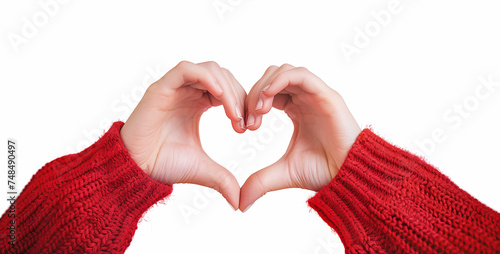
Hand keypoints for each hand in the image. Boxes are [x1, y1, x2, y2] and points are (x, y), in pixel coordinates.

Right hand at [120, 61, 246, 209]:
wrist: (136, 170)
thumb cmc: (163, 165)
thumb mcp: (202, 169)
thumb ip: (223, 179)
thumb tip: (239, 203)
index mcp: (197, 103)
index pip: (228, 90)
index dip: (243, 103)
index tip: (251, 127)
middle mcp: (187, 92)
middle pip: (223, 77)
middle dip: (239, 96)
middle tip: (245, 122)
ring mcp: (174, 88)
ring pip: (209, 70)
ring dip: (227, 89)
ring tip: (234, 114)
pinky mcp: (161, 88)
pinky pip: (186, 69)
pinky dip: (206, 77)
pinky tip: (219, 96)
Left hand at [240, 64, 360, 211]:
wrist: (349, 178)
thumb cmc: (323, 172)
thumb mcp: (283, 174)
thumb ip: (260, 181)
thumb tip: (240, 203)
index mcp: (296, 109)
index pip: (268, 91)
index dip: (252, 102)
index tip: (243, 125)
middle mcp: (306, 98)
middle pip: (273, 77)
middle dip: (255, 94)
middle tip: (249, 120)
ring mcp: (317, 95)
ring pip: (284, 71)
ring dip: (265, 87)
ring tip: (258, 111)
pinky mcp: (327, 96)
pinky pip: (301, 75)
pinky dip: (280, 80)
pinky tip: (267, 100)